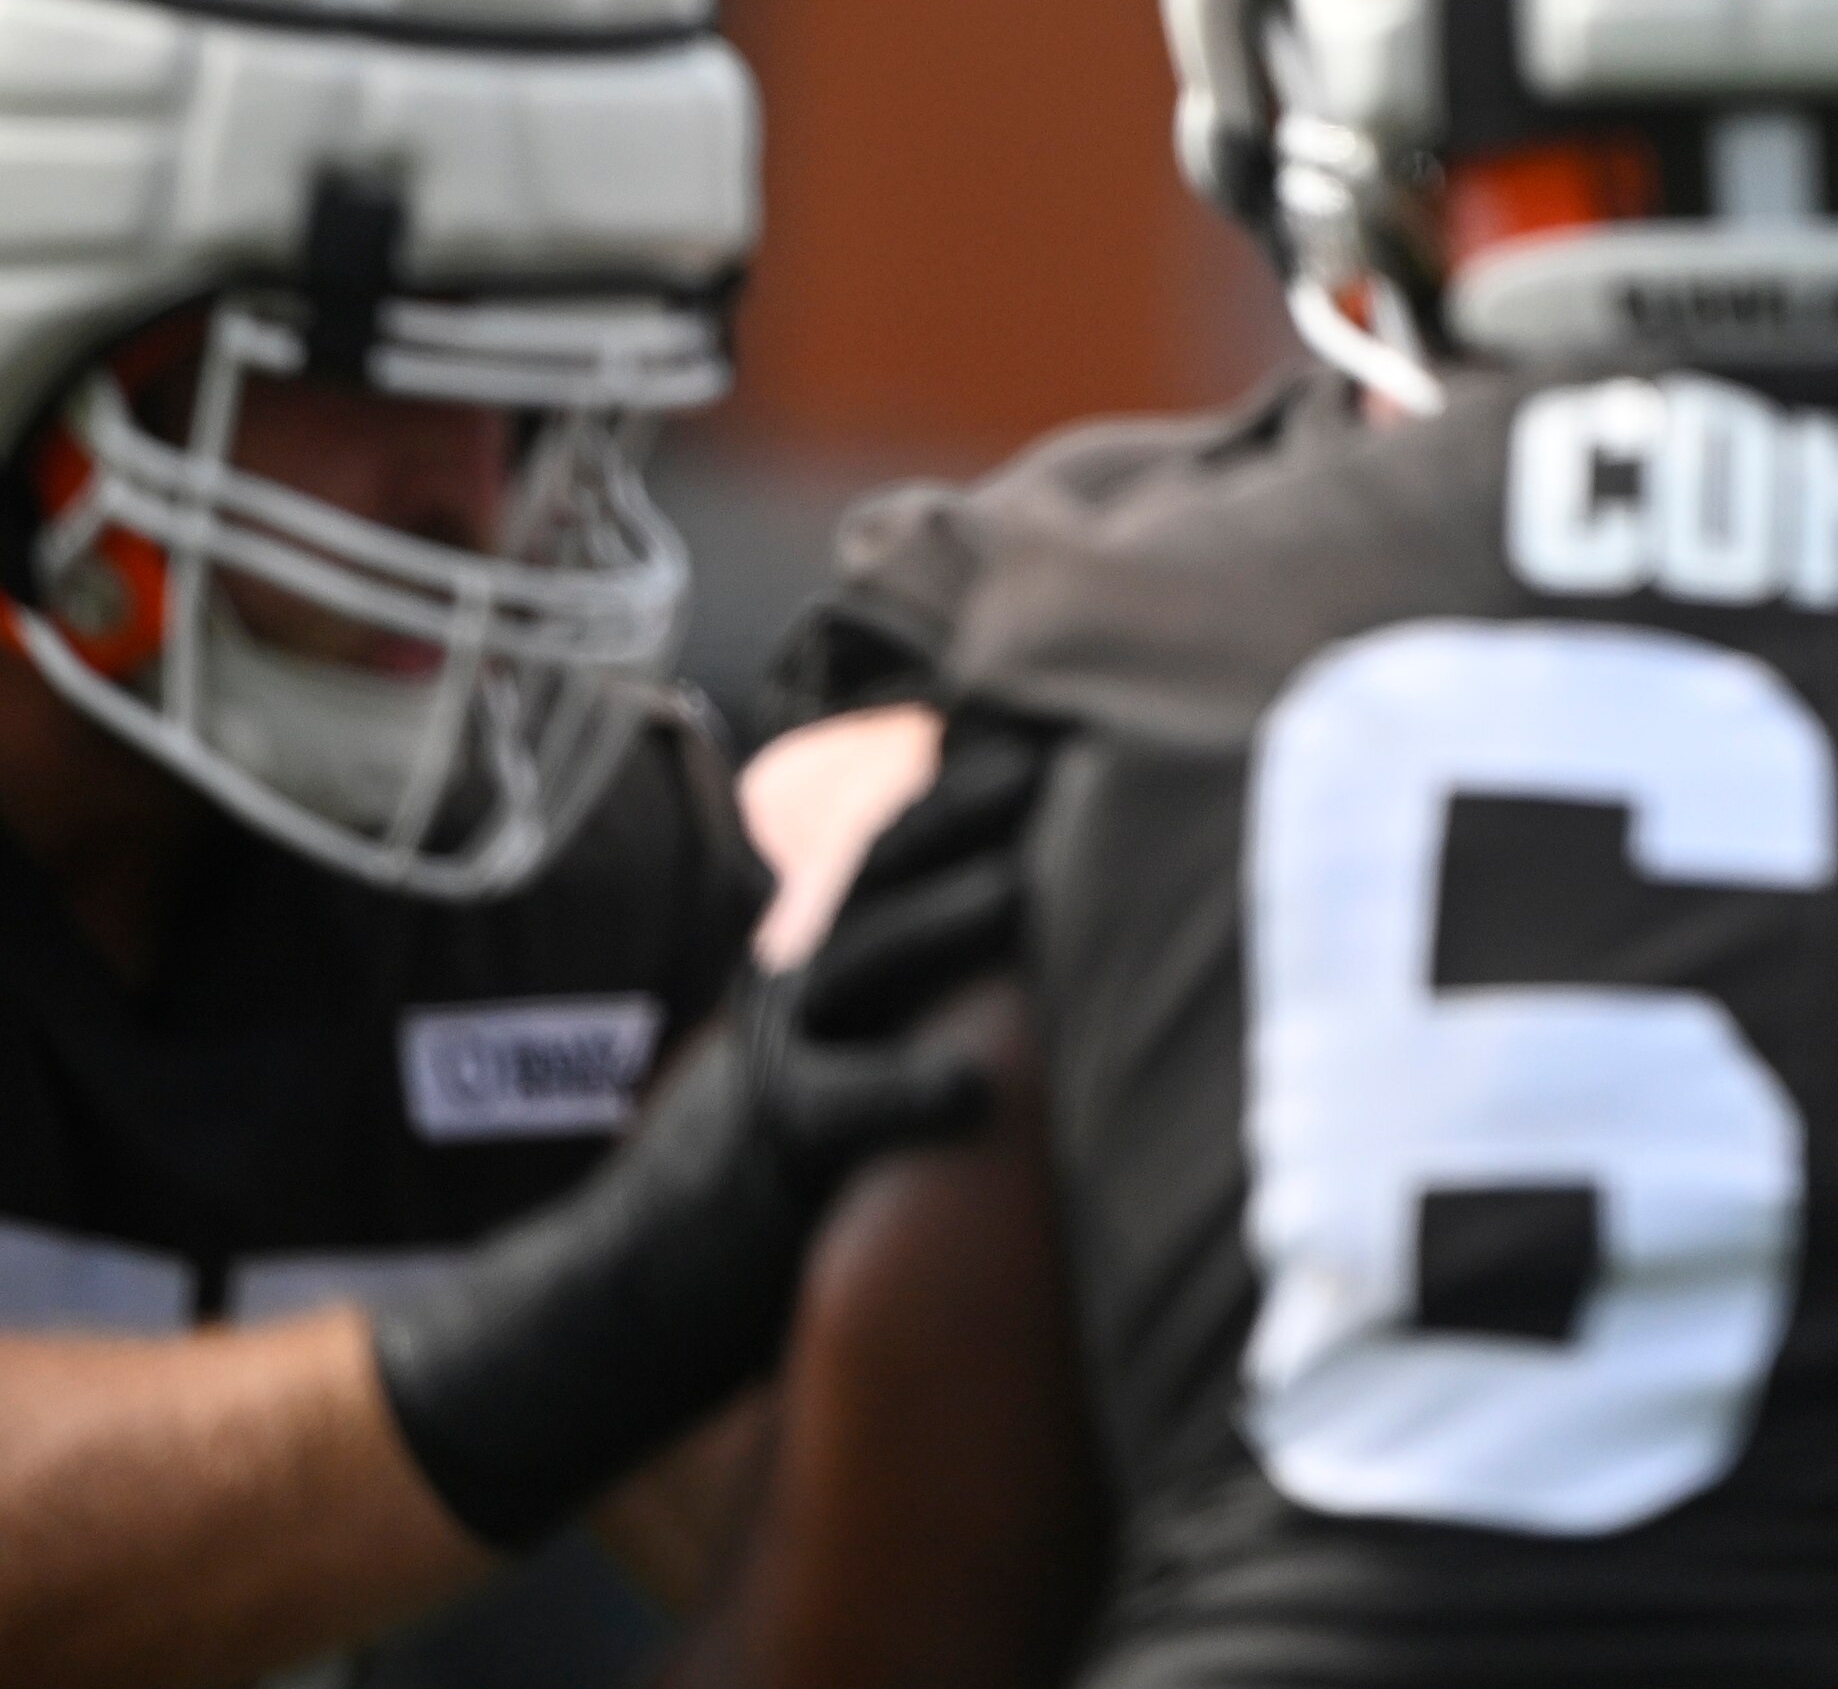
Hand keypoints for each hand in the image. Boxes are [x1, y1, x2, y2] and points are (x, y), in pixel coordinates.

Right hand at [373, 715, 1050, 1549]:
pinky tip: (974, 1089)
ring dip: (939, 920)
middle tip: (1050, 755)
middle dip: (958, 806)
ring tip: (1021, 887)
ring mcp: (779, 1061)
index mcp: (818, 953)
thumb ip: (914, 981)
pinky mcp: (774, 1154)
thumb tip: (1036, 914)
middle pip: (876, 868)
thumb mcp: (837, 1044)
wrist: (621, 1290)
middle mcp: (795, 985)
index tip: (1042, 713)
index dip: (958, 775)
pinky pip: (842, 1113)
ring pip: (860, 965)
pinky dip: (905, 1092)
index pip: (889, 838)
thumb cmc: (769, 1163)